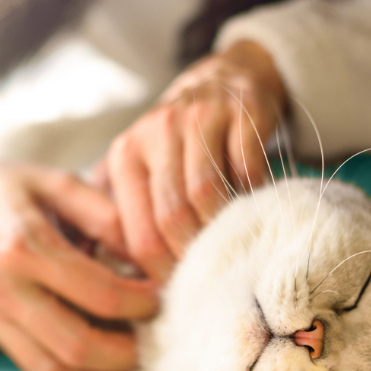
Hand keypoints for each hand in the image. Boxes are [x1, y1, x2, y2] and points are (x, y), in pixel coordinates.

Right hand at [0, 162, 158, 370]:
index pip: (98, 292)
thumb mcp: (49, 180)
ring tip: (135, 359)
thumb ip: (102, 212)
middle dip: (128, 351)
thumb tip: (148, 254)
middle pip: (78, 345)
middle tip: (155, 335)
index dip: (141, 302)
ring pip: (56, 370)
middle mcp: (5, 287)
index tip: (163, 295)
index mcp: (24, 243)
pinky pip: (37, 370)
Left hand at [101, 40, 284, 282]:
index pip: (138, 230)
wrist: (221, 79)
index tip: (175, 291)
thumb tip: (118, 276)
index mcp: (126, 154)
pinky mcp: (242, 112)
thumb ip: (124, 210)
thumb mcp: (139, 165)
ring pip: (206, 194)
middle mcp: (157, 133)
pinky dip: (250, 195)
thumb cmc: (176, 142)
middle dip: (191, 255)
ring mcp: (201, 118)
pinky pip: (247, 168)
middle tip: (205, 277)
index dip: (158, 270)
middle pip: (172, 215)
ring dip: (220, 229)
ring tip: (228, 247)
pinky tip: (251, 207)